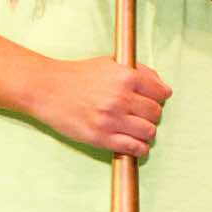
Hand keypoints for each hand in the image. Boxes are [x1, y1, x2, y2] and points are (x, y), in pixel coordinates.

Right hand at [26, 55, 172, 156]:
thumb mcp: (110, 63)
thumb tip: (163, 87)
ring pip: (149, 132)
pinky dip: (139, 148)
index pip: (161, 93)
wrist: (48, 89)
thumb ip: (139, 71)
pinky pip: (134, 148)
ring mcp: (112, 119)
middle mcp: (121, 98)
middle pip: (156, 113)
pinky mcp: (102, 138)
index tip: (152, 101)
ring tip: (136, 129)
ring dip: (146, 132)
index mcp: (126, 77)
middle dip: (151, 115)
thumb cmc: (78, 76)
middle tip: (140, 115)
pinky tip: (133, 143)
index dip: (159, 97)